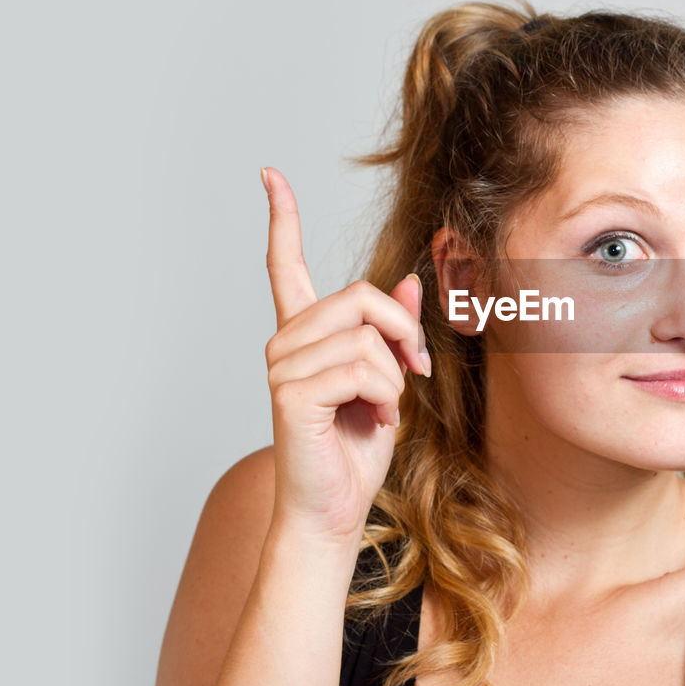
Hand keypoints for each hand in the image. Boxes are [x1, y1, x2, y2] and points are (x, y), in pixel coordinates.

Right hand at [260, 166, 429, 545]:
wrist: (335, 509)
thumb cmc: (357, 448)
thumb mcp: (388, 379)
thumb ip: (394, 330)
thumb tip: (412, 282)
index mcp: (304, 334)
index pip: (284, 265)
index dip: (280, 219)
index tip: (269, 175)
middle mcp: (285, 342)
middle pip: (360, 295)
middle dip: (404, 331)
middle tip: (415, 371)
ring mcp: (282, 367)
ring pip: (368, 336)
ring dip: (395, 377)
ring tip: (382, 410)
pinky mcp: (291, 395)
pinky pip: (363, 370)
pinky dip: (387, 398)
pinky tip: (374, 422)